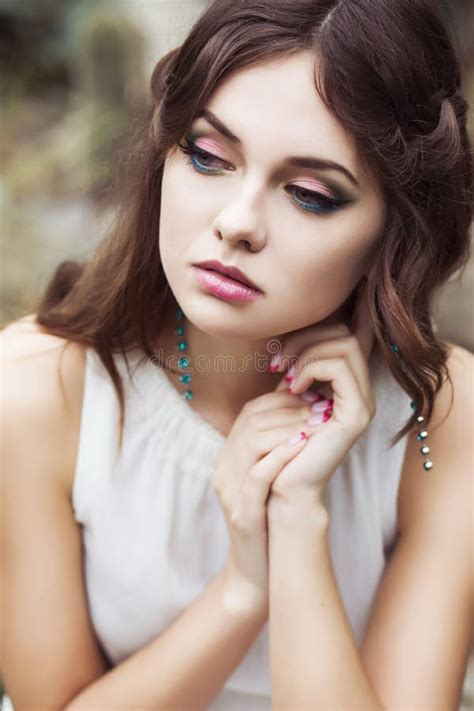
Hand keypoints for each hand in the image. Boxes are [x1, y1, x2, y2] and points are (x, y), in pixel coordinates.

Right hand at [212, 390, 322, 612]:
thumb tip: (309, 408)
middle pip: (250, 423)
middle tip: (319, 407)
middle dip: (287, 410)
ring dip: (287, 428)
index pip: (249, 412)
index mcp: (228, 457)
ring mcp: (229, 492)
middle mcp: (223, 470)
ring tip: (316, 423)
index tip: (311, 397)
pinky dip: (280, 456)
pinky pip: (257, 476)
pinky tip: (302, 446)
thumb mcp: (272, 476)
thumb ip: (280, 444)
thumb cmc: (272, 518)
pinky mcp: (242, 514)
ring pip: (251, 443)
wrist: (259, 571)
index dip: (280, 399)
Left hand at [269, 278, 375, 505]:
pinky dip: (313, 367)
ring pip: (346, 344)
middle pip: (346, 333)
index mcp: (347, 385)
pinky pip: (341, 367)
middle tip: (279, 364)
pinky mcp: (356, 414)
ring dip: (308, 353)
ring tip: (286, 377)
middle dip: (307, 339)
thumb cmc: (279, 439)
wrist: (281, 482)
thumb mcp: (287, 393)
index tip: (281, 353)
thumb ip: (297, 366)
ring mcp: (363, 403)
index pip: (345, 334)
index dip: (315, 330)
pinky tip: (292, 387)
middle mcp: (360, 391)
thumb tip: (291, 331)